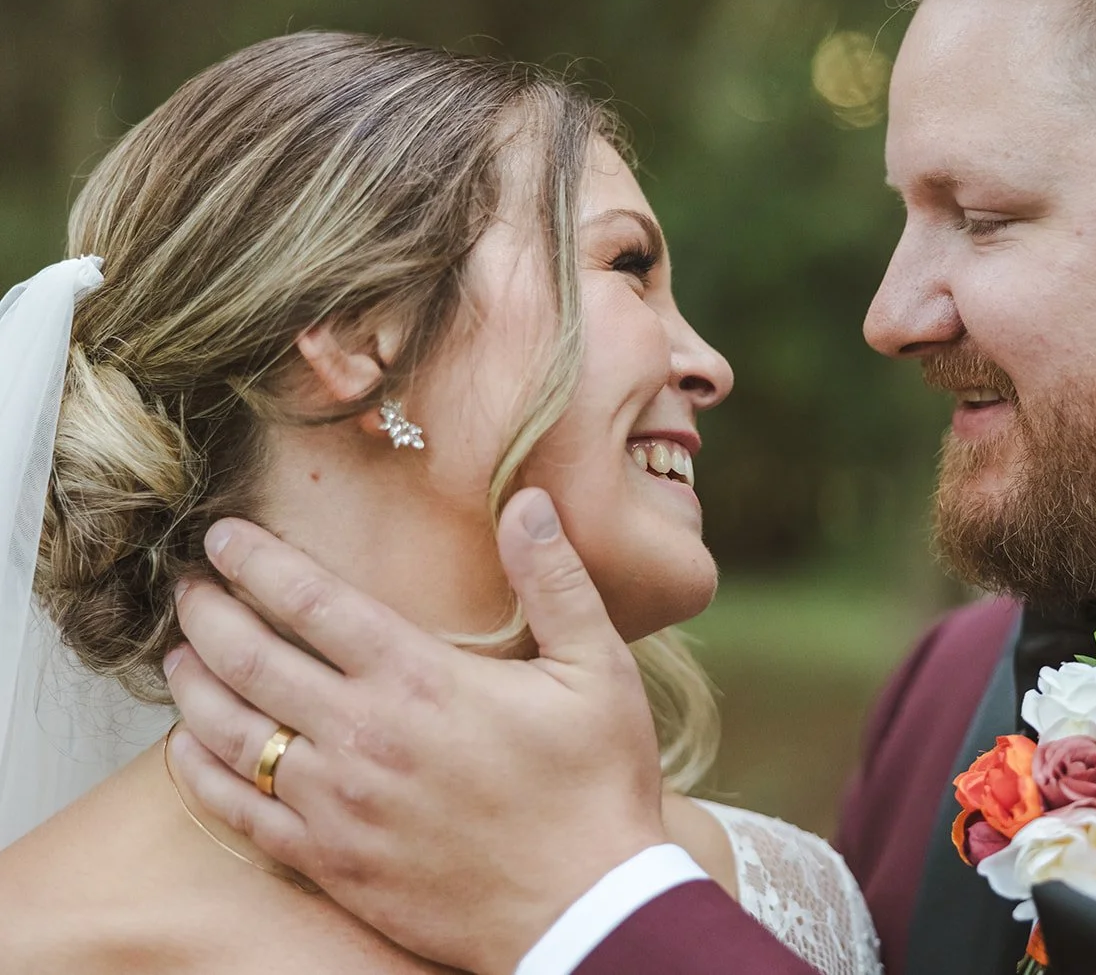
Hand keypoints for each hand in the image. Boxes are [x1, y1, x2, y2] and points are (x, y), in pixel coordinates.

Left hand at [163, 488, 665, 974]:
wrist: (587, 911)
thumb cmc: (597, 788)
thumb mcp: (598, 669)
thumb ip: (555, 579)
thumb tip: (527, 502)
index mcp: (421, 679)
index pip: (310, 601)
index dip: (256, 562)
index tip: (222, 539)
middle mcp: (363, 735)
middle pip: (250, 658)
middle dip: (207, 613)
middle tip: (187, 590)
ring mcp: (338, 804)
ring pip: (228, 733)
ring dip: (193, 685)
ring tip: (179, 657)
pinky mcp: (330, 862)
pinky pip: (237, 812)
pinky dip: (198, 773)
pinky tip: (187, 748)